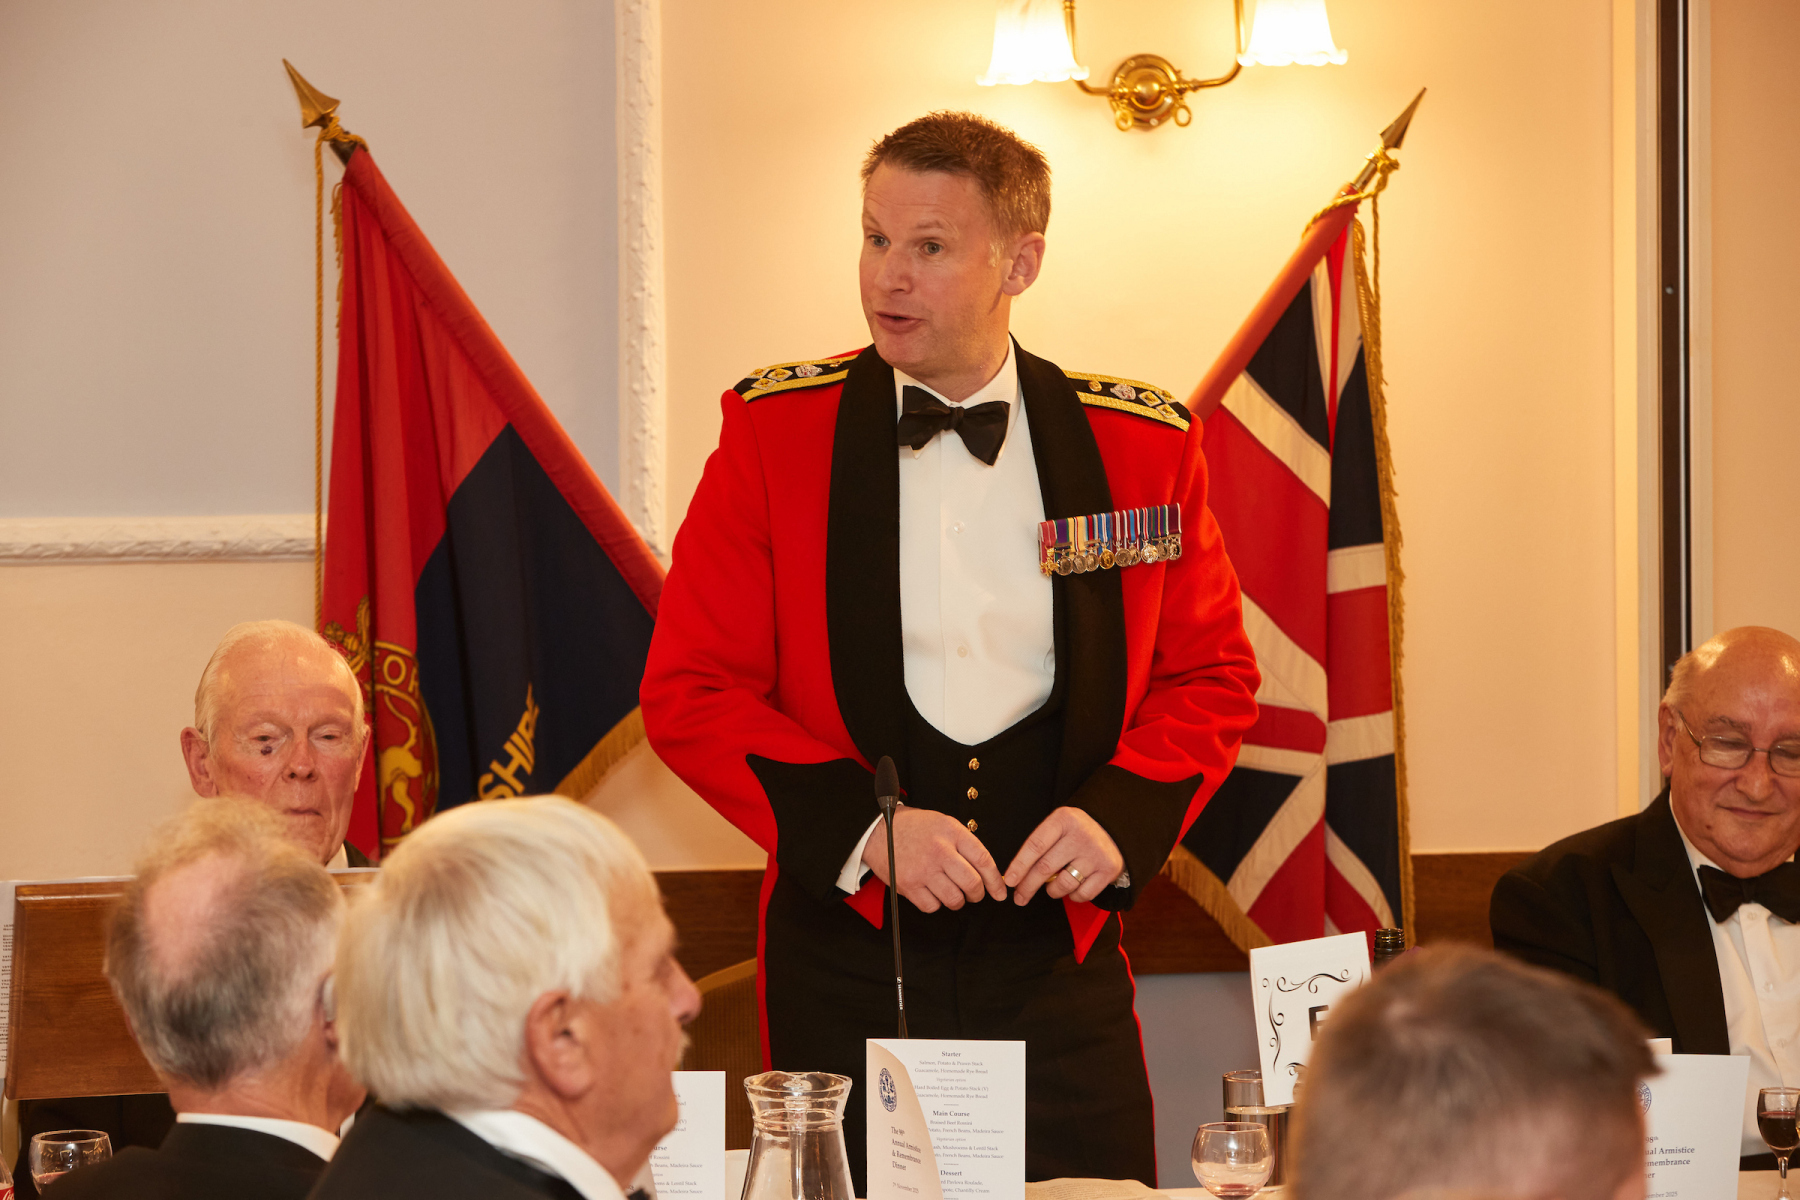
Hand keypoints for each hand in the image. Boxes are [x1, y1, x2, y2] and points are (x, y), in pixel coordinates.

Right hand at [862, 806, 1006, 912]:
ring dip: (958, 901)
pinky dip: (936, 904)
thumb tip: (985, 869)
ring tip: (954, 894)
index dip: (995, 880)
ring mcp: (923, 869)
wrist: (878, 830)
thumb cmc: (913, 827)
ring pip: (954, 899)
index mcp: (951, 832)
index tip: (1000, 891)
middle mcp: (939, 850)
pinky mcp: (908, 885)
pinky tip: (933, 893)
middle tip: (975, 894)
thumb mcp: (943, 823)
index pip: (983, 860)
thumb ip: (964, 842)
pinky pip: (932, 906)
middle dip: (978, 894)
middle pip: (972, 883)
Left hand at [1002, 807, 1123, 904]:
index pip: (1035, 845)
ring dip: (1052, 891)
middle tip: (1019, 897)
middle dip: (1028, 886)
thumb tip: (1018, 876)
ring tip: (1051, 888)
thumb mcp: (1059, 824)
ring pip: (1063, 884)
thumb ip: (1041, 844)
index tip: (1009, 880)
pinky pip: (1082, 894)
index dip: (1019, 865)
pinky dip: (1072, 896)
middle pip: (1046, 868)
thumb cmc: (1077, 830)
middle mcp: (1081, 836)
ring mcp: (1096, 854)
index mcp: (1064, 820)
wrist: (1114, 828)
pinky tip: (1071, 888)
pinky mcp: (1108, 870)